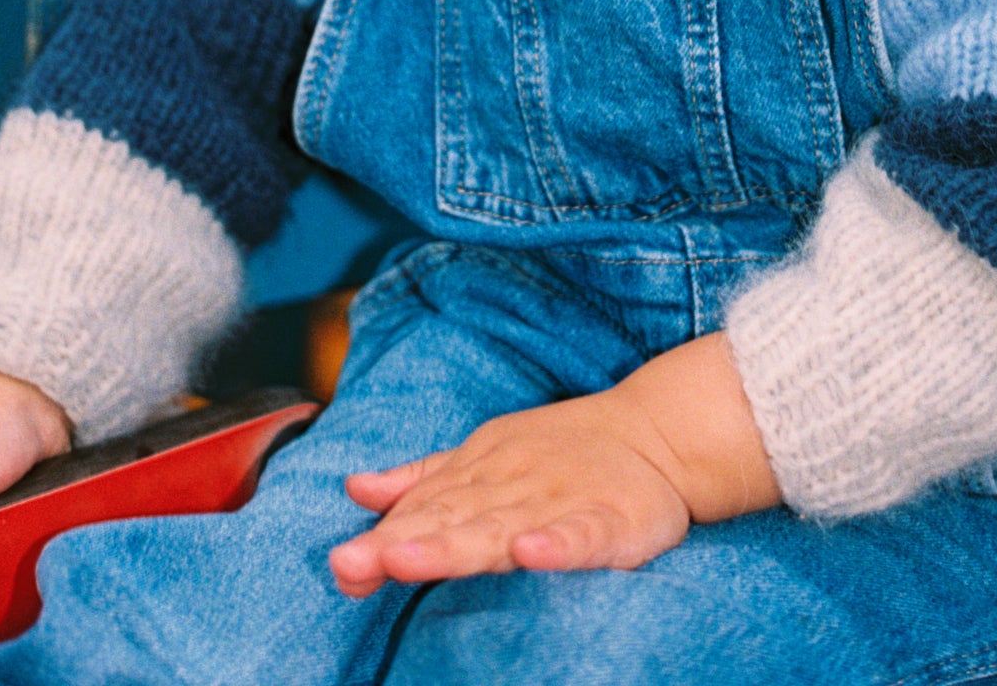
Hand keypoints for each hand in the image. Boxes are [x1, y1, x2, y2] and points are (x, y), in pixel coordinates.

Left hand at [328, 332, 777, 597]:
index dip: (381, 538)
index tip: (341, 562)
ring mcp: (558, 504)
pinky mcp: (608, 522)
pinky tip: (530, 554)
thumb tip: (356, 487)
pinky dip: (556, 546)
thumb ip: (423, 480)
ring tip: (405, 559)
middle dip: (400, 543)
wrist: (655, 434)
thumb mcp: (484, 458)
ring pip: (500, 530)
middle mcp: (511, 489)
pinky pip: (580, 537)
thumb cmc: (560, 454)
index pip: (423, 512)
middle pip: (449, 521)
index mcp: (480, 478)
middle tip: (351, 562)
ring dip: (453, 545)